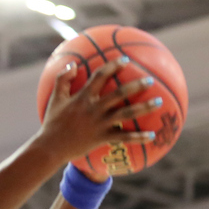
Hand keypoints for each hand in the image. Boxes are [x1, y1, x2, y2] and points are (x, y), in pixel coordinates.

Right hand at [37, 60, 161, 170]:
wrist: (49, 148)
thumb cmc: (51, 124)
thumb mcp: (54, 99)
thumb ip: (62, 80)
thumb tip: (73, 64)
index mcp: (83, 98)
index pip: (100, 76)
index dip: (113, 66)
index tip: (125, 60)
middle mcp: (94, 109)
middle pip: (119, 93)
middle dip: (136, 85)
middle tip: (150, 80)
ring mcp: (99, 124)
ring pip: (126, 114)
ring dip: (144, 107)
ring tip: (159, 102)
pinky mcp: (102, 138)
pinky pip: (123, 137)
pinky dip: (138, 137)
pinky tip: (151, 136)